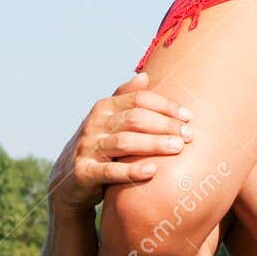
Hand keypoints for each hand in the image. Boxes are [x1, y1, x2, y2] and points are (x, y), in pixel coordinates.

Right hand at [46, 73, 193, 214]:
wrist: (67, 182)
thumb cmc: (98, 147)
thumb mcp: (108, 120)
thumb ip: (124, 98)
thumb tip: (144, 74)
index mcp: (104, 107)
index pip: (139, 99)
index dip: (165, 106)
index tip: (188, 116)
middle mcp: (94, 124)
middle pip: (135, 118)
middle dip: (165, 125)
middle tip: (189, 135)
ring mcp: (87, 148)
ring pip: (124, 142)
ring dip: (154, 144)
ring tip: (178, 148)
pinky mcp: (83, 173)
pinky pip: (110, 171)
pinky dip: (132, 171)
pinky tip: (152, 170)